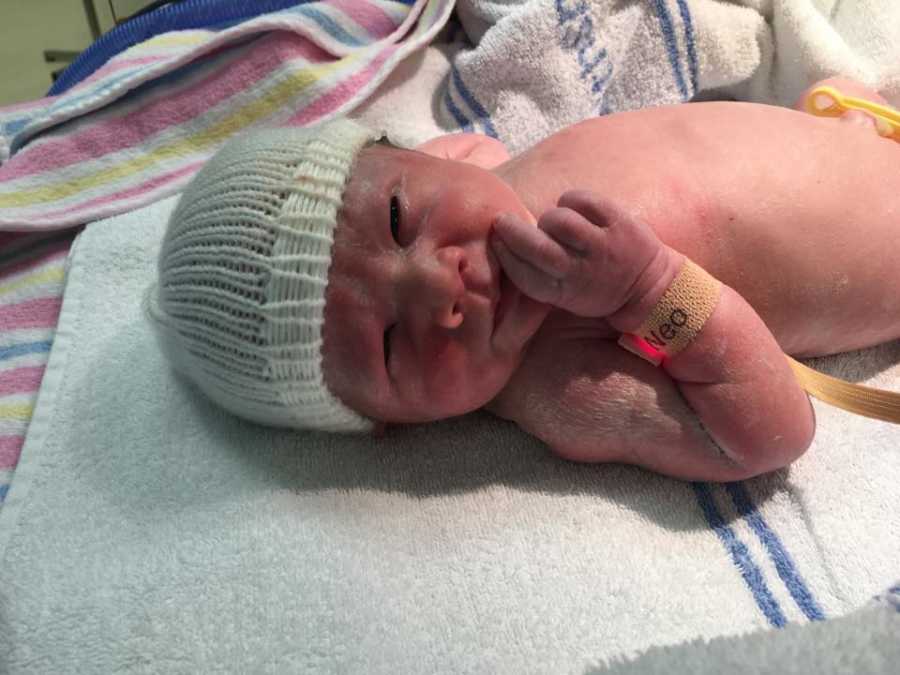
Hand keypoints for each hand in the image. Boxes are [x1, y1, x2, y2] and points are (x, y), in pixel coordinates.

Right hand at [491, 190, 664, 318]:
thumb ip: (540, 276)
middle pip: (538, 248)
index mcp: (565, 293)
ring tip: (551, 222)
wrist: (649, 288)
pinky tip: (572, 207)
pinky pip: (584, 200)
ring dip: (549, 218)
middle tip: (502, 221)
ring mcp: (602, 247)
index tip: (495, 241)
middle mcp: (582, 272)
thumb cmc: (597, 289)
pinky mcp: (620, 223)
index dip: (505, 255)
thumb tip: (505, 244)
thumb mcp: (566, 297)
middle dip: (513, 232)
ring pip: (560, 221)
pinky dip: (571, 199)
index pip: (524, 275)